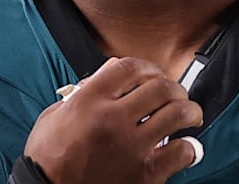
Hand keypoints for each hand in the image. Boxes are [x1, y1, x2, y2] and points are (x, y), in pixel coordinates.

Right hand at [23, 57, 203, 183]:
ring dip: (189, 110)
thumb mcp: (55, 114)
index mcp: (89, 100)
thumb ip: (84, 90)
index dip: (148, 67)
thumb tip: (111, 71)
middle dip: (173, 87)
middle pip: (159, 87)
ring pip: (177, 114)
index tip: (153, 74)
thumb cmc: (48, 157)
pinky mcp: (144, 174)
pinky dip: (188, 147)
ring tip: (190, 115)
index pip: (129, 67)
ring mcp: (131, 147)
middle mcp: (112, 119)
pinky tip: (184, 146)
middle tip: (176, 94)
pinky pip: (180, 152)